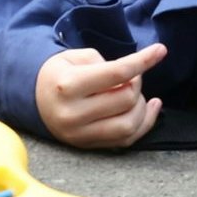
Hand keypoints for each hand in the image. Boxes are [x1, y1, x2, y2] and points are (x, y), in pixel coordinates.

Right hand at [37, 42, 165, 148]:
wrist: (35, 99)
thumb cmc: (60, 73)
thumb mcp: (76, 57)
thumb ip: (107, 63)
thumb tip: (135, 76)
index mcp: (68, 85)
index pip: (117, 73)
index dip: (143, 60)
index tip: (161, 50)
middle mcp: (73, 113)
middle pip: (126, 99)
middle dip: (137, 84)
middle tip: (132, 76)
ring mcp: (79, 134)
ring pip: (129, 125)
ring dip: (142, 107)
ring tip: (136, 94)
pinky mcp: (87, 146)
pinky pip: (125, 140)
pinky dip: (143, 124)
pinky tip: (149, 108)